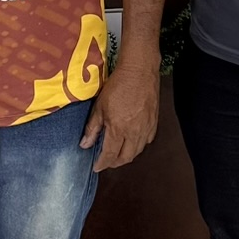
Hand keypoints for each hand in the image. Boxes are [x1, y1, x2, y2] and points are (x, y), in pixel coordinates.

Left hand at [80, 58, 160, 172]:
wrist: (139, 71)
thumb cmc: (117, 86)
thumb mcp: (100, 106)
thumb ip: (93, 128)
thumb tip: (85, 145)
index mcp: (118, 130)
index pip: (110, 155)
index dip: (102, 164)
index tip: (96, 167)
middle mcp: (134, 133)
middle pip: (126, 157)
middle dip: (115, 163)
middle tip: (107, 161)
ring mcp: (146, 128)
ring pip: (137, 151)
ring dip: (127, 155)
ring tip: (118, 153)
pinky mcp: (154, 122)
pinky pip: (147, 141)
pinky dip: (138, 145)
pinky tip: (133, 141)